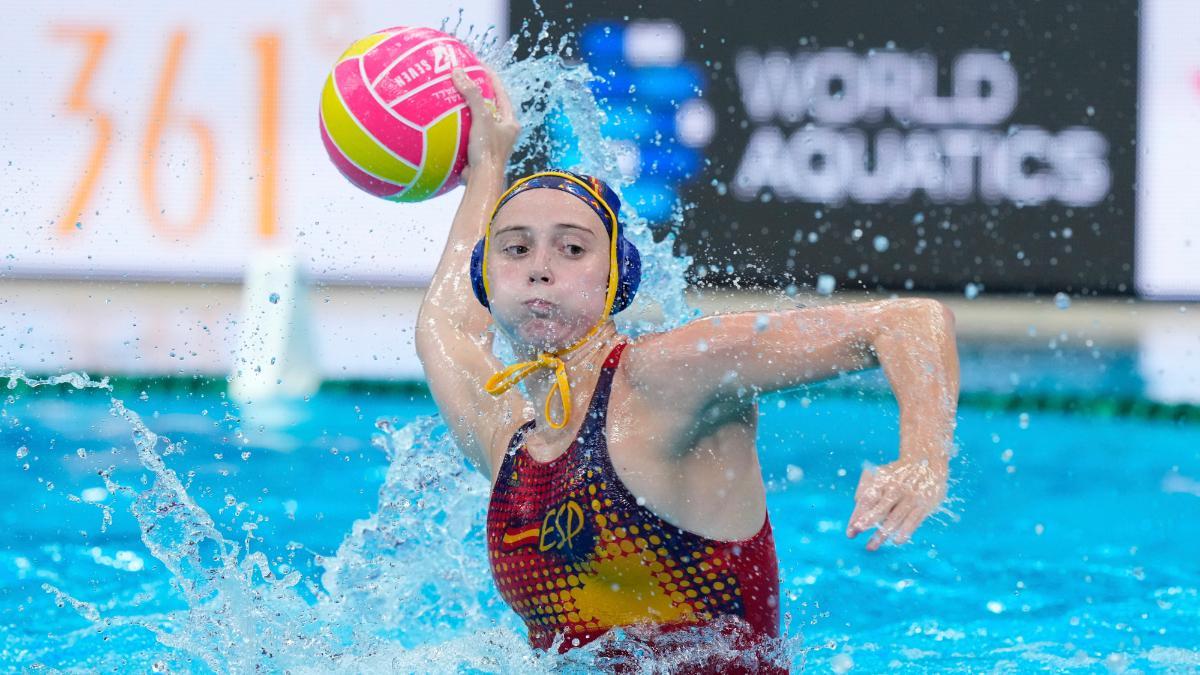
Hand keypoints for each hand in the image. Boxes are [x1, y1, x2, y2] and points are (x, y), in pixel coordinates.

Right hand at [451, 65, 519, 186]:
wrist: (482, 182)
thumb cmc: (487, 151)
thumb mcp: (481, 118)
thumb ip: (472, 95)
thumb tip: (458, 72)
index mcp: (510, 122)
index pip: (500, 91)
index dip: (489, 76)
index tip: (476, 63)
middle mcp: (503, 132)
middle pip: (489, 104)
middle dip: (476, 91)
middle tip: (462, 77)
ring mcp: (490, 143)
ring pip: (477, 119)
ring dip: (465, 108)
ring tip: (450, 95)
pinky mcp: (478, 152)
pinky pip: (466, 133)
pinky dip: (456, 125)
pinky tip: (442, 120)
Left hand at [846, 457, 947, 550]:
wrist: (927, 462)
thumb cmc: (897, 473)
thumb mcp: (879, 472)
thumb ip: (866, 486)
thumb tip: (856, 502)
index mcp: (883, 481)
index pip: (867, 499)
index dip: (858, 514)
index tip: (850, 531)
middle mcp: (896, 490)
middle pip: (880, 509)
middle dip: (867, 522)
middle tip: (855, 532)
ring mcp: (911, 498)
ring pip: (895, 518)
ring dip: (882, 534)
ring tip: (870, 546)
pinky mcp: (924, 506)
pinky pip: (914, 520)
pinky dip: (905, 531)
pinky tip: (896, 541)